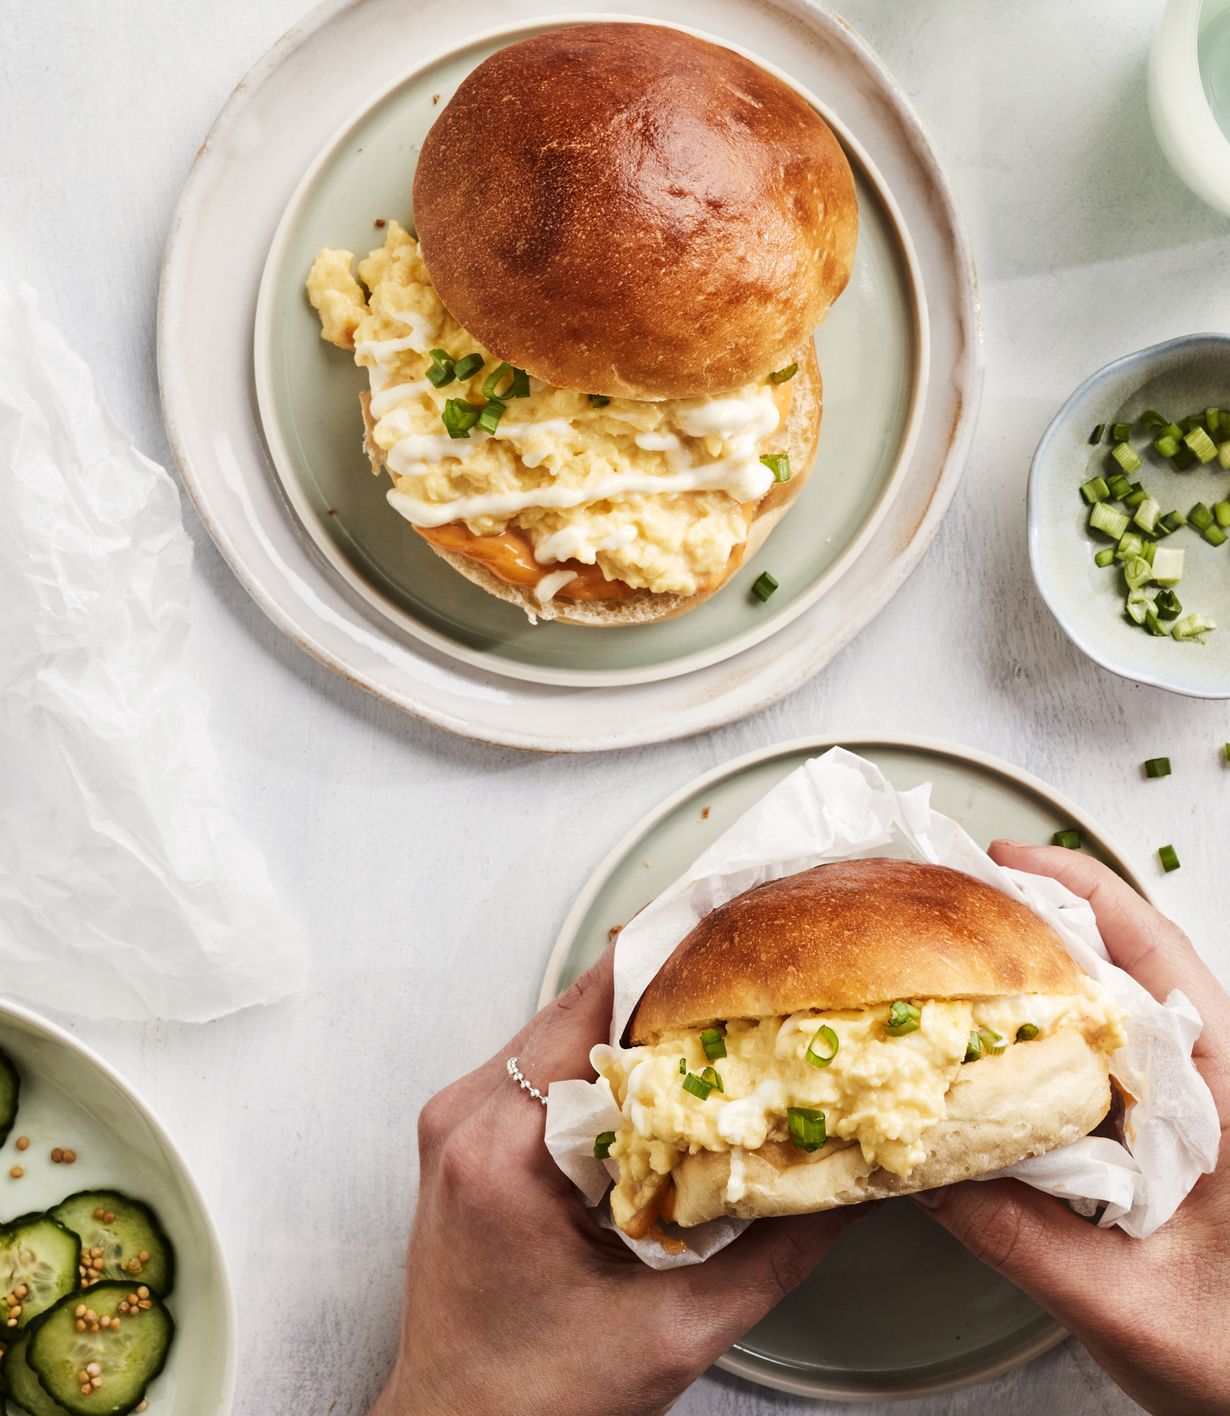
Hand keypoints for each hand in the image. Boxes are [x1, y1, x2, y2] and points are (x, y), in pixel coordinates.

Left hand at [373, 948, 865, 1415]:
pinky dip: (609, 1057)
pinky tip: (666, 1071)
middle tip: (750, 958)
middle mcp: (468, 1116)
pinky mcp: (468, 1136)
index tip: (735, 915)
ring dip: (640, 1017)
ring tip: (722, 1008)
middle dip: (670, 981)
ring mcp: (459, 1121)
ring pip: (563, 1029)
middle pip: (580, 1006)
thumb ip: (775, 1252)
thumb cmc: (537, 1405)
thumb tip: (850, 1185)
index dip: (672, 955)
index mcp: (505, 1152)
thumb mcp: (676, 1333)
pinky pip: (546, 1067)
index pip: (596, 1008)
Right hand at [916, 841, 1228, 1415]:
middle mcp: (1216, 1085)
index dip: (1078, 892)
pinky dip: (1037, 1040)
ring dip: (1033, 977)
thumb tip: (918, 1168)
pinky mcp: (1166, 1143)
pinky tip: (985, 1049)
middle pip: (1126, 966)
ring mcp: (1193, 1112)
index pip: (1158, 957)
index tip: (999, 857)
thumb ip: (1024, 1239)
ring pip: (1110, 1013)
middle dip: (1035, 919)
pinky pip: (1096, 1068)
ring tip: (949, 957)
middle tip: (942, 895)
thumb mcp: (1129, 1309)